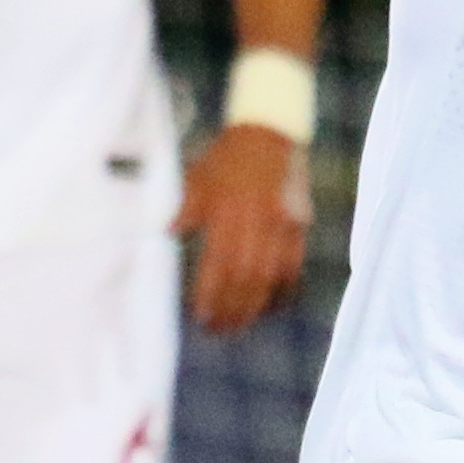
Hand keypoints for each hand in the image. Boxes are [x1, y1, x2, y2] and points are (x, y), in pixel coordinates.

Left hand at [178, 122, 310, 334]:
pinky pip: (293, 266)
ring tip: (242, 324)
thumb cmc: (228, 157)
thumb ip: (184, 208)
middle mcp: (254, 221)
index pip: (217, 265)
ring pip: (270, 277)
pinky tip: (272, 306)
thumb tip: (165, 232)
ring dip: (255, 306)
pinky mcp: (298, 225)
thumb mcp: (198, 177)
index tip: (202, 317)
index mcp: (226, 211)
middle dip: (232, 309)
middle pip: (244, 279)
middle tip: (220, 330)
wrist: (269, 132)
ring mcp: (280, 225)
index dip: (211, 295)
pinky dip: (283, 290)